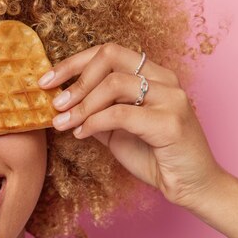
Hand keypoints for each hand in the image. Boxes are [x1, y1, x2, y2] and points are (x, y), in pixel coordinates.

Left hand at [39, 43, 223, 209]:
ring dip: (81, 105)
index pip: (109, 52)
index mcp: (153, 75)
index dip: (73, 63)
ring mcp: (170, 98)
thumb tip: (61, 102)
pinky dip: (94, 123)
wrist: (190, 185)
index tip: (46, 81)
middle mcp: (164, 79)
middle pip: (110, 56)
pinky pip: (120, 114)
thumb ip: (95, 112)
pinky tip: (82, 134)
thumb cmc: (154, 156)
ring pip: (113, 84)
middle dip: (75, 80)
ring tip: (63, 123)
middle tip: (55, 104)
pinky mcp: (170, 122)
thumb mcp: (115, 130)